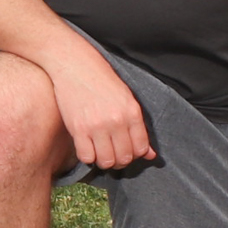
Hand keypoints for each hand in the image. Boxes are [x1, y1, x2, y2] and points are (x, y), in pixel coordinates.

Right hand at [48, 46, 153, 169]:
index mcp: (132, 113)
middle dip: (120, 160)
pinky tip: (88, 147)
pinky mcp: (78, 129)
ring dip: (104, 161)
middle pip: (124, 158)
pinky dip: (87, 157)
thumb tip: (151, 155)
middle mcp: (117, 121)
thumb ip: (139, 128)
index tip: (127, 149)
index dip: (135, 154)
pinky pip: (86, 156)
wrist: (76, 66)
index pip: (141, 148)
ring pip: (106, 161)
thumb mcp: (127, 100)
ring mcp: (97, 126)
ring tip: (100, 151)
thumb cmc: (103, 81)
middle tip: (113, 153)